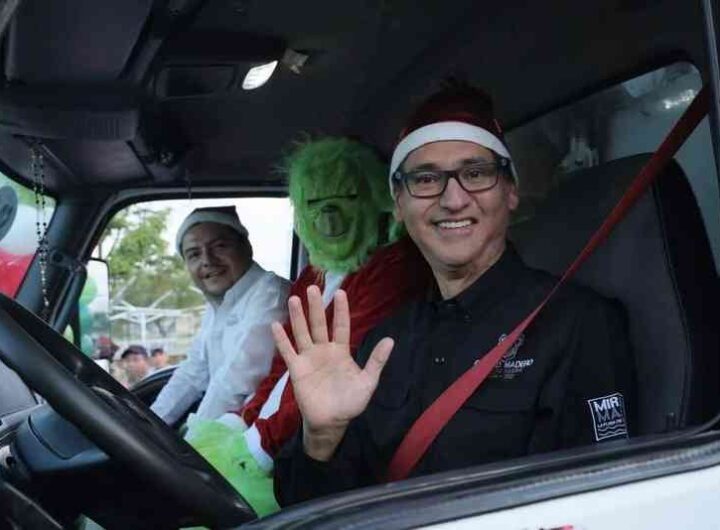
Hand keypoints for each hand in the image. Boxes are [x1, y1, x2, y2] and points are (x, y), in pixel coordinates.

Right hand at [271, 285, 393, 460]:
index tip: (341, 293)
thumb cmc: (350, 402)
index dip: (341, 310)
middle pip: (319, 324)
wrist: (331, 422)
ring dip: (298, 317)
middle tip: (313, 288)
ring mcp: (309, 358)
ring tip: (294, 299)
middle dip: (316, 307)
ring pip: (302, 333)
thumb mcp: (367, 382)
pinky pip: (288, 352)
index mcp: (341, 351)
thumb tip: (391, 340)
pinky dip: (281, 339)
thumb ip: (376, 361)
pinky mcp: (297, 369)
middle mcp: (324, 350)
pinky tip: (275, 325)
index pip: (341, 326)